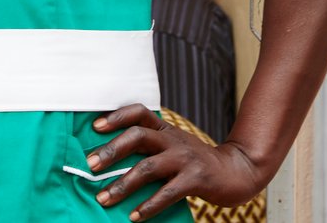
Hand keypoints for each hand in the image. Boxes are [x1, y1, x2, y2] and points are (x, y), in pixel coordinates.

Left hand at [86, 104, 266, 220]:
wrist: (236, 172)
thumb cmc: (196, 162)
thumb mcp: (174, 146)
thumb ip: (151, 147)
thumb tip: (111, 158)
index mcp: (165, 130)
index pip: (139, 113)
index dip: (116, 116)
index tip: (95, 127)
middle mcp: (173, 140)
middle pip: (138, 136)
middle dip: (111, 151)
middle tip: (90, 166)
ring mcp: (185, 158)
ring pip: (147, 168)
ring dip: (122, 185)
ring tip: (104, 199)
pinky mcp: (196, 179)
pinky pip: (167, 192)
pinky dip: (149, 205)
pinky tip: (134, 216)